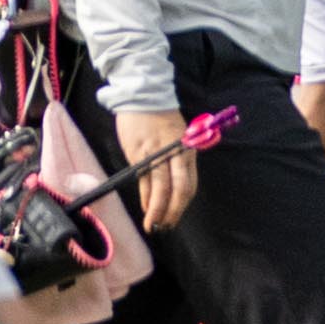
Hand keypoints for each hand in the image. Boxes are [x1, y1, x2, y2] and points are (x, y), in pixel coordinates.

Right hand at [120, 102, 204, 232]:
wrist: (143, 96)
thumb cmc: (164, 117)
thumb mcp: (181, 136)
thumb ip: (181, 158)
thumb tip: (178, 184)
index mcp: (186, 150)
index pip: (188, 184)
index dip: (182, 204)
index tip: (177, 217)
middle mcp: (171, 154)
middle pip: (174, 189)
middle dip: (170, 211)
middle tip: (165, 227)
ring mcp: (152, 154)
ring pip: (156, 187)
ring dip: (155, 209)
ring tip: (153, 224)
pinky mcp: (136, 154)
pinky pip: (142, 180)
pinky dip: (144, 196)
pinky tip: (145, 207)